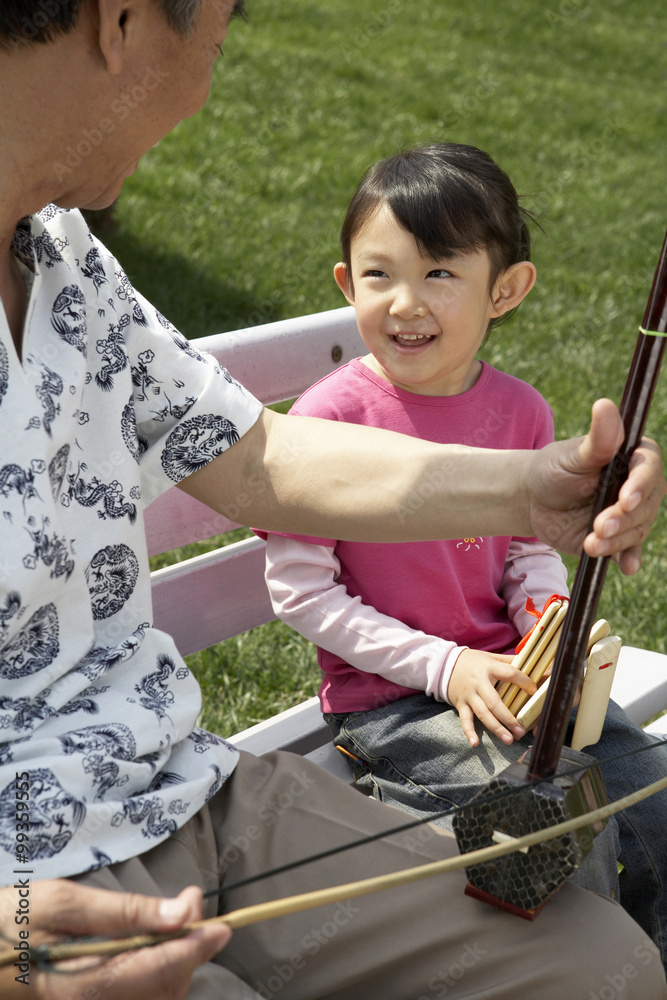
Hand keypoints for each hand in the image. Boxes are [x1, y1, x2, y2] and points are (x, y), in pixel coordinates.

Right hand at [0, 880, 229, 999]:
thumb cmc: (7, 923)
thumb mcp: (62, 903)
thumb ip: (123, 911)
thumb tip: (181, 914)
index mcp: (87, 986)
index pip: (161, 969)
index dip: (197, 946)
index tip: (223, 925)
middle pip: (164, 990)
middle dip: (186, 948)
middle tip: (188, 902)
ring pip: (154, 998)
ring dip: (173, 961)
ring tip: (171, 920)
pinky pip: (134, 999)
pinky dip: (152, 973)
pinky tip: (146, 943)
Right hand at [447, 649, 536, 746]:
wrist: (444, 664)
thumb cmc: (473, 661)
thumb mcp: (491, 656)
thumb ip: (510, 660)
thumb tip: (533, 663)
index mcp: (489, 668)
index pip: (509, 674)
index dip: (523, 682)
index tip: (534, 691)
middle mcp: (478, 682)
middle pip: (494, 702)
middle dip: (508, 718)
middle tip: (521, 731)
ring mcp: (469, 695)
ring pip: (482, 714)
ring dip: (495, 728)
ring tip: (508, 740)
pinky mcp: (460, 704)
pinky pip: (464, 720)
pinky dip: (469, 732)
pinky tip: (475, 743)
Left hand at [527, 398, 665, 571]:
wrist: (534, 500)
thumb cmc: (554, 469)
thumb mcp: (572, 455)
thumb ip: (596, 439)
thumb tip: (605, 405)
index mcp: (632, 458)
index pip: (648, 469)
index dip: (640, 485)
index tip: (624, 499)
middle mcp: (638, 486)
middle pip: (646, 504)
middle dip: (623, 519)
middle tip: (598, 527)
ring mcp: (630, 514)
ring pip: (637, 530)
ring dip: (617, 540)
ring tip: (591, 543)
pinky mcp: (618, 538)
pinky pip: (630, 550)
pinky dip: (629, 558)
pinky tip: (627, 567)